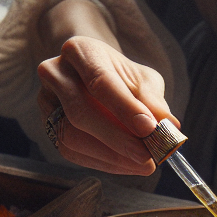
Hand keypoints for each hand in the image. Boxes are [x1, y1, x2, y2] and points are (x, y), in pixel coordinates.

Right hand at [36, 36, 178, 174]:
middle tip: (148, 156)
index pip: (100, 82)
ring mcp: (46, 102)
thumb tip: (170, 125)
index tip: (150, 129)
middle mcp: (55, 73)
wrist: (96, 77)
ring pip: (72, 137)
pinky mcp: (49, 128)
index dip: (125, 108)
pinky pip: (73, 153)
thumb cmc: (121, 78)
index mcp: (80, 51)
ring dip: (111, 157)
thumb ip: (154, 101)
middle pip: (81, 113)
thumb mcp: (143, 81)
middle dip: (118, 139)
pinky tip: (127, 165)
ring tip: (142, 164)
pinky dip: (103, 163)